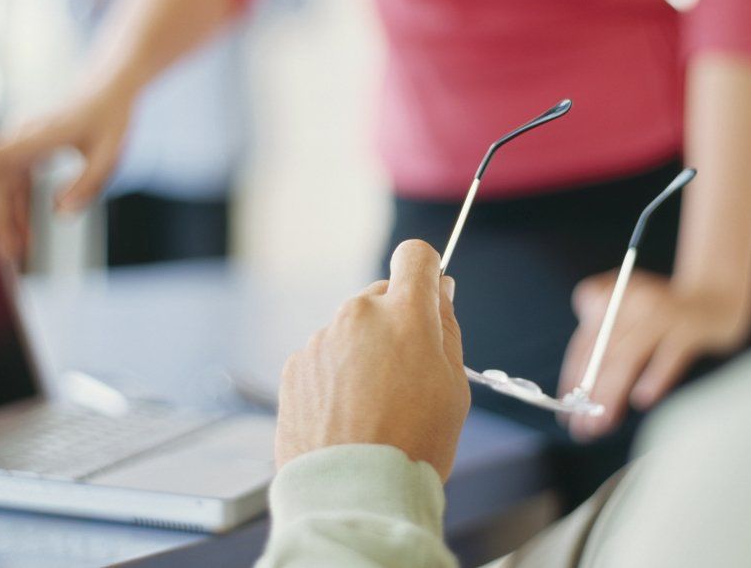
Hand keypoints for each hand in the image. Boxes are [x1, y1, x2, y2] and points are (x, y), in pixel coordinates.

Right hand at [0, 85, 133, 262]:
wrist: (111, 88)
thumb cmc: (112, 118)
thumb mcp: (109, 155)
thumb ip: (87, 184)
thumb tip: (60, 213)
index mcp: (43, 135)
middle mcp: (26, 136)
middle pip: (0, 183)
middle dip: (0, 220)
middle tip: (8, 256)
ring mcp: (25, 142)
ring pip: (4, 185)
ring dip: (8, 217)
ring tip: (17, 251)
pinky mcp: (30, 147)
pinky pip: (16, 181)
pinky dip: (18, 205)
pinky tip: (25, 230)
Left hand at [275, 240, 470, 479]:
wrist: (353, 494)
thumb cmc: (412, 446)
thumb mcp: (455, 388)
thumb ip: (446, 330)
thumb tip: (439, 294)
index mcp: (405, 314)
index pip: (416, 257)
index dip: (426, 272)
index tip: (429, 294)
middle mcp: (358, 315)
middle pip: (382, 297)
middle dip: (396, 323)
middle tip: (408, 376)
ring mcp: (322, 339)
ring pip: (351, 331)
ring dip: (363, 353)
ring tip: (374, 409)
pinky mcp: (295, 366)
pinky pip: (324, 358)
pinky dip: (336, 378)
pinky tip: (347, 417)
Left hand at [559, 269, 750, 440]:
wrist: (717, 295)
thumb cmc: (665, 309)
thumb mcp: (628, 303)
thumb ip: (599, 320)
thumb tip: (581, 372)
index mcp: (615, 299)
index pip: (586, 341)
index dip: (573, 376)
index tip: (566, 406)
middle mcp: (635, 302)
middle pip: (604, 352)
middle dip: (589, 393)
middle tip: (582, 426)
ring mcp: (663, 314)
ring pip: (629, 356)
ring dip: (612, 392)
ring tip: (603, 423)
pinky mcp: (690, 327)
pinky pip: (668, 355)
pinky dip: (654, 377)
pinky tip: (641, 399)